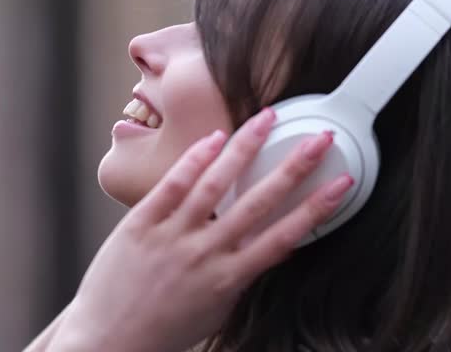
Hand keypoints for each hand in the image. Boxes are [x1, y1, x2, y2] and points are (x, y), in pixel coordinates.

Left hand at [48, 108, 352, 351]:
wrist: (108, 339)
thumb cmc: (162, 329)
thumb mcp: (216, 309)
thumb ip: (240, 276)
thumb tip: (266, 248)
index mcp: (229, 278)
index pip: (284, 236)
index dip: (317, 207)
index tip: (341, 183)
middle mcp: (205, 253)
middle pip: (260, 201)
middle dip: (294, 166)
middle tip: (318, 139)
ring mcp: (172, 235)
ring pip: (216, 182)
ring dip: (245, 147)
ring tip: (265, 120)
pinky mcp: (140, 223)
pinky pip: (173, 184)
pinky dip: (195, 158)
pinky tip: (214, 138)